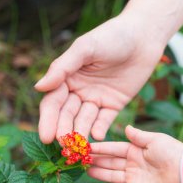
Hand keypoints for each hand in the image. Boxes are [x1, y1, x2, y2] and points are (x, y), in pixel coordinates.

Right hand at [35, 12, 164, 142]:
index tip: (46, 137)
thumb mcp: (85, 48)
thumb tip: (38, 87)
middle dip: (64, 131)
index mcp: (67, 78)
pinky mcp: (113, 105)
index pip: (53, 102)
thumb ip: (62, 68)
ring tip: (79, 146)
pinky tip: (97, 136)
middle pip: (67, 115)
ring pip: (84, 120)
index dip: (48, 120)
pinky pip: (104, 120)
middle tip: (64, 146)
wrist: (143, 36)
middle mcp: (78, 90)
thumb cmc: (111, 37)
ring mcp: (96, 99)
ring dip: (81, 133)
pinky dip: (100, 129)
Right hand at [87, 125, 182, 182]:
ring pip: (111, 176)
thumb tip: (127, 128)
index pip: (113, 148)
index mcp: (135, 150)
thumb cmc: (170, 151)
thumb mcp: (153, 139)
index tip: (86, 146)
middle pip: (110, 162)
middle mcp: (132, 164)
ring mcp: (133, 178)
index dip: (100, 148)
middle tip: (81, 159)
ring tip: (85, 170)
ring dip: (98, 173)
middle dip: (96, 160)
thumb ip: (138, 136)